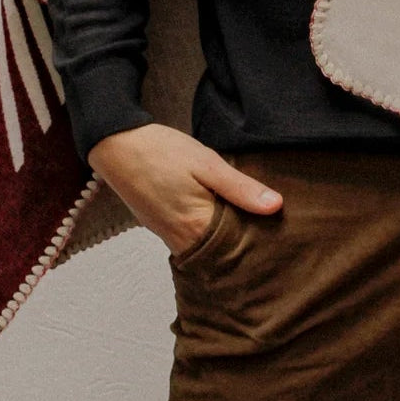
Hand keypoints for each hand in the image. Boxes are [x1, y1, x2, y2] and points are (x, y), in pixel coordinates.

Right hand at [86, 123, 282, 256]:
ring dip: (229, 239)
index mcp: (196, 228)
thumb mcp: (207, 163)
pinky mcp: (162, 228)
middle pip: (223, 255)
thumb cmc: (163, 151)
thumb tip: (276, 207)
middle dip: (246, 246)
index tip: (282, 236)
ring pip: (208, 249)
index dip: (261, 244)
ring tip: (256, 227)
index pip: (239, 250)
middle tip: (275, 234)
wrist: (117, 145)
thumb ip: (240, 188)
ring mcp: (169, 237)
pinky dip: (210, 234)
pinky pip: (193, 240)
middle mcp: (181, 242)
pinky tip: (225, 219)